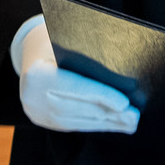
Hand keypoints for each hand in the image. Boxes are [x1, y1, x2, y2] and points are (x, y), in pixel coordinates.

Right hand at [13, 16, 138, 134]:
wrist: (29, 51)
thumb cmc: (56, 39)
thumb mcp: (67, 41)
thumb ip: (88, 59)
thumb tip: (123, 77)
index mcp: (36, 74)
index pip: (74, 87)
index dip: (101, 95)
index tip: (125, 103)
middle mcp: (32, 97)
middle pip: (78, 108)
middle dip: (109, 113)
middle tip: (135, 116)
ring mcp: (36, 112)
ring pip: (77, 121)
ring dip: (107, 123)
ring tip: (130, 122)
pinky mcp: (42, 120)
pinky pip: (73, 124)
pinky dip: (96, 124)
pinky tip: (115, 124)